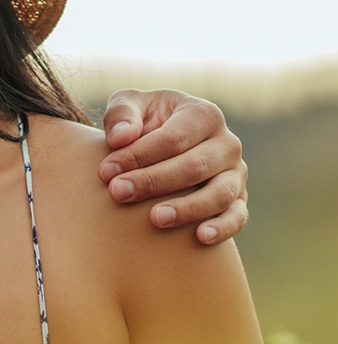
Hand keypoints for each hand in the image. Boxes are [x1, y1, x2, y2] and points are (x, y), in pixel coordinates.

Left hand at [99, 89, 246, 243]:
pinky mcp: (237, 200)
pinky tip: (201, 237)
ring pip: (219, 193)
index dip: (139, 155)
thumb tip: (121, 138)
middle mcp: (226, 144)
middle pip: (195, 166)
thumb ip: (121, 115)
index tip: (106, 171)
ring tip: (155, 219)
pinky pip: (237, 216)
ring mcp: (235, 174)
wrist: (160, 143)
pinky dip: (223, 227)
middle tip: (118, 193)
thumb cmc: (143, 122)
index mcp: (203, 115)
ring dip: (187, 208)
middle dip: (154, 182)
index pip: (173, 138)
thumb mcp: (129, 106)